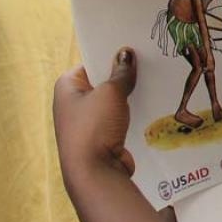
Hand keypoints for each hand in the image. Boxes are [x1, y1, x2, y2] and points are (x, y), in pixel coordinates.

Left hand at [54, 48, 137, 180]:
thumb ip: (121, 72)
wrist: (94, 172)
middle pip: (102, 81)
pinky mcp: (101, 137)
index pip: (91, 63)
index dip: (110, 55)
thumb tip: (127, 53)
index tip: (133, 48)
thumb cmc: (94, 127)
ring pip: (112, 101)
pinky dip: (131, 113)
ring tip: (154, 82)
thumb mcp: (111, 93)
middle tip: (148, 63)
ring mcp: (87, 122)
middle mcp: (73, 103)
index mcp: (67, 86)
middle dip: (122, 75)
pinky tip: (150, 106)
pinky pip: (119, 118)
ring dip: (129, 95)